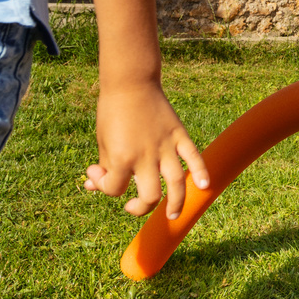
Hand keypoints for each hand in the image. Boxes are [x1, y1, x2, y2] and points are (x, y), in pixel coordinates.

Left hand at [85, 80, 210, 218]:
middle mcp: (145, 156)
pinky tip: (204, 187)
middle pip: (150, 197)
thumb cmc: (112, 112)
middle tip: (133, 205)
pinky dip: (202, 172)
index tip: (97, 173)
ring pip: (176, 184)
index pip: (115, 189)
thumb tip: (94, 185)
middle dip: (140, 207)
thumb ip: (104, 166)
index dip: (103, 186)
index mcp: (121, 158)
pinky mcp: (179, 135)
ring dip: (176, 203)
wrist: (130, 82)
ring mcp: (165, 147)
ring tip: (172, 215)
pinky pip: (194, 157)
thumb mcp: (102, 141)